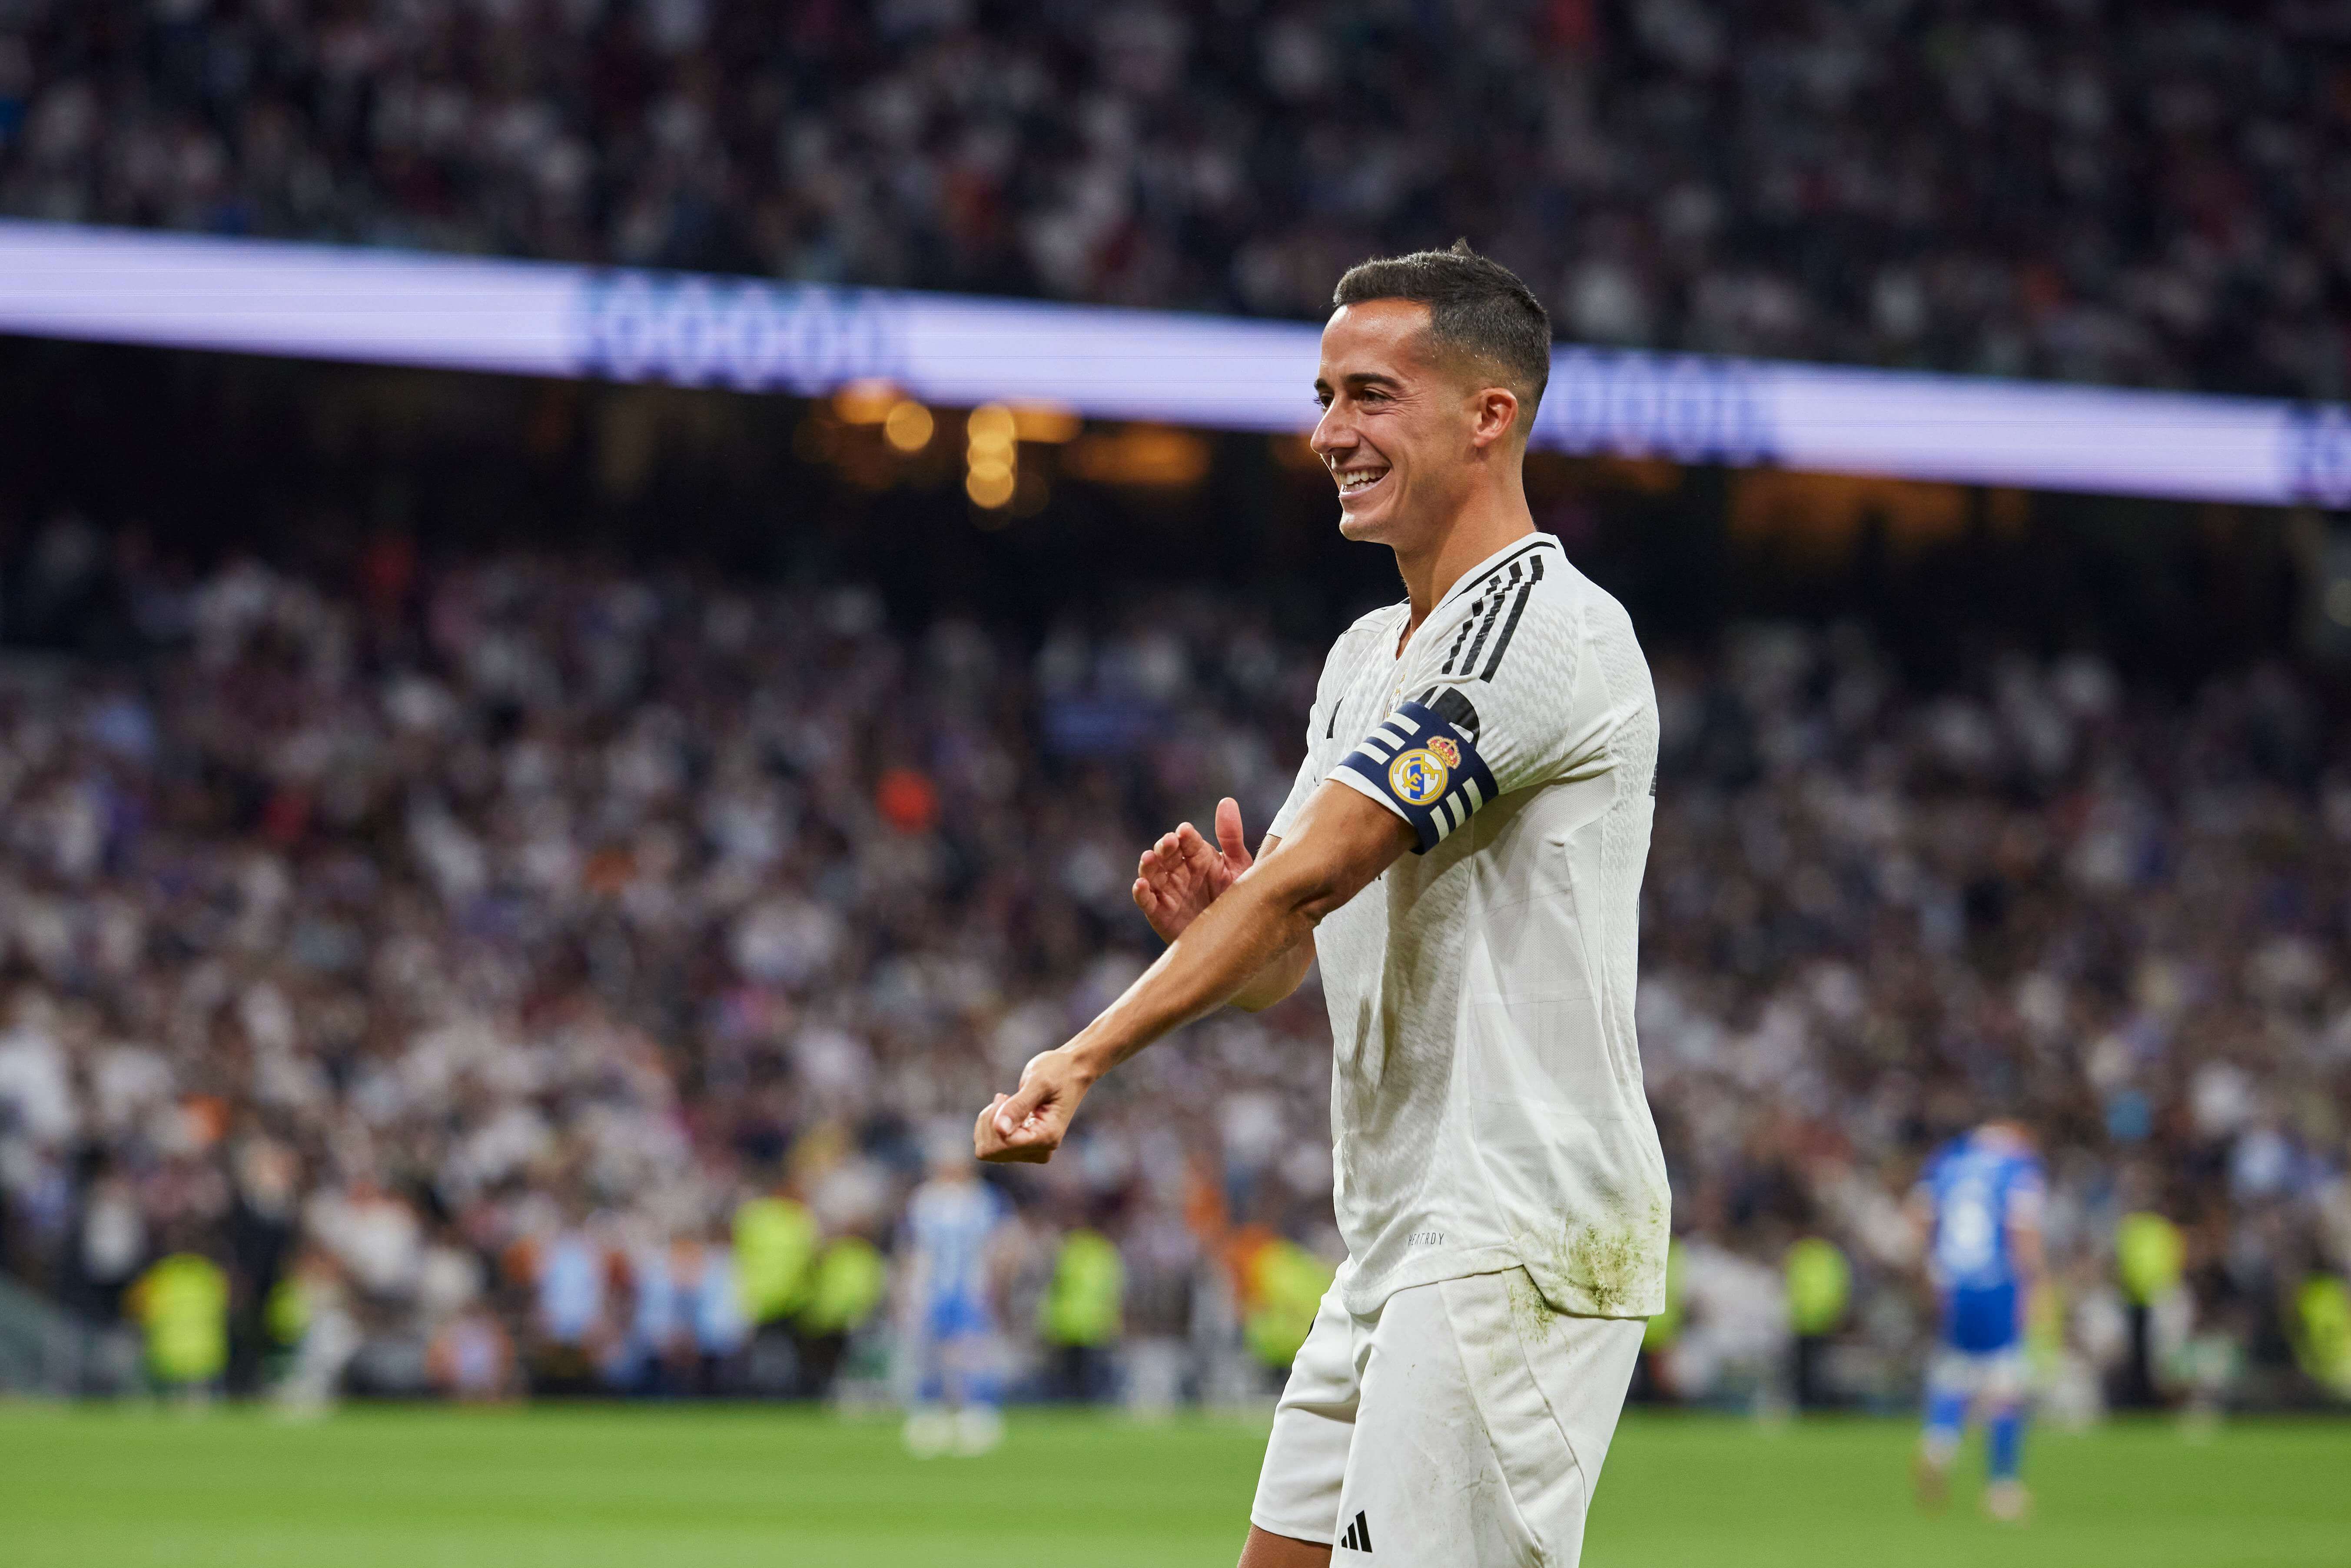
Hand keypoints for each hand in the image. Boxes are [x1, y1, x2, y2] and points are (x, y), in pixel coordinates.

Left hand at [974, 1048, 1094, 1163]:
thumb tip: (1000, 1129)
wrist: (1072, 1070)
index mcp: (1047, 1138)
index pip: (1002, 1145)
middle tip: (1004, 1098)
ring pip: (988, 1149)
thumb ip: (1018, 1106)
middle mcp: (1040, 1151)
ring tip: (1007, 1100)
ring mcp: (1031, 1151)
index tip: (1004, 1097)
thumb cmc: (1058, 1071)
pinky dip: (990, 1124)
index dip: (993, 1122)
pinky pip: (991, 1145)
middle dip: (989, 1122)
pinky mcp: (1023, 1146)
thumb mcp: (1038, 1082)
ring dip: (989, 1122)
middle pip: (991, 1151)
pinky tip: (1006, 1107)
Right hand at [1132, 796, 1252, 942]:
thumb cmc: (1237, 899)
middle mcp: (1181, 872)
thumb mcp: (1238, 867)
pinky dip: (1141, 894)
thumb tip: (1226, 801)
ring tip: (1149, 858)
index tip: (1185, 832)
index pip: (1190, 842)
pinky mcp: (1160, 914)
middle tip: (1170, 842)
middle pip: (1168, 855)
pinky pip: (1148, 902)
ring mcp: (1169, 892)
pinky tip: (1141, 885)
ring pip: (1153, 875)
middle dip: (1166, 847)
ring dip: (1149, 866)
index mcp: (1200, 858)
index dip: (1186, 837)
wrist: (1237, 937)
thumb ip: (1231, 836)